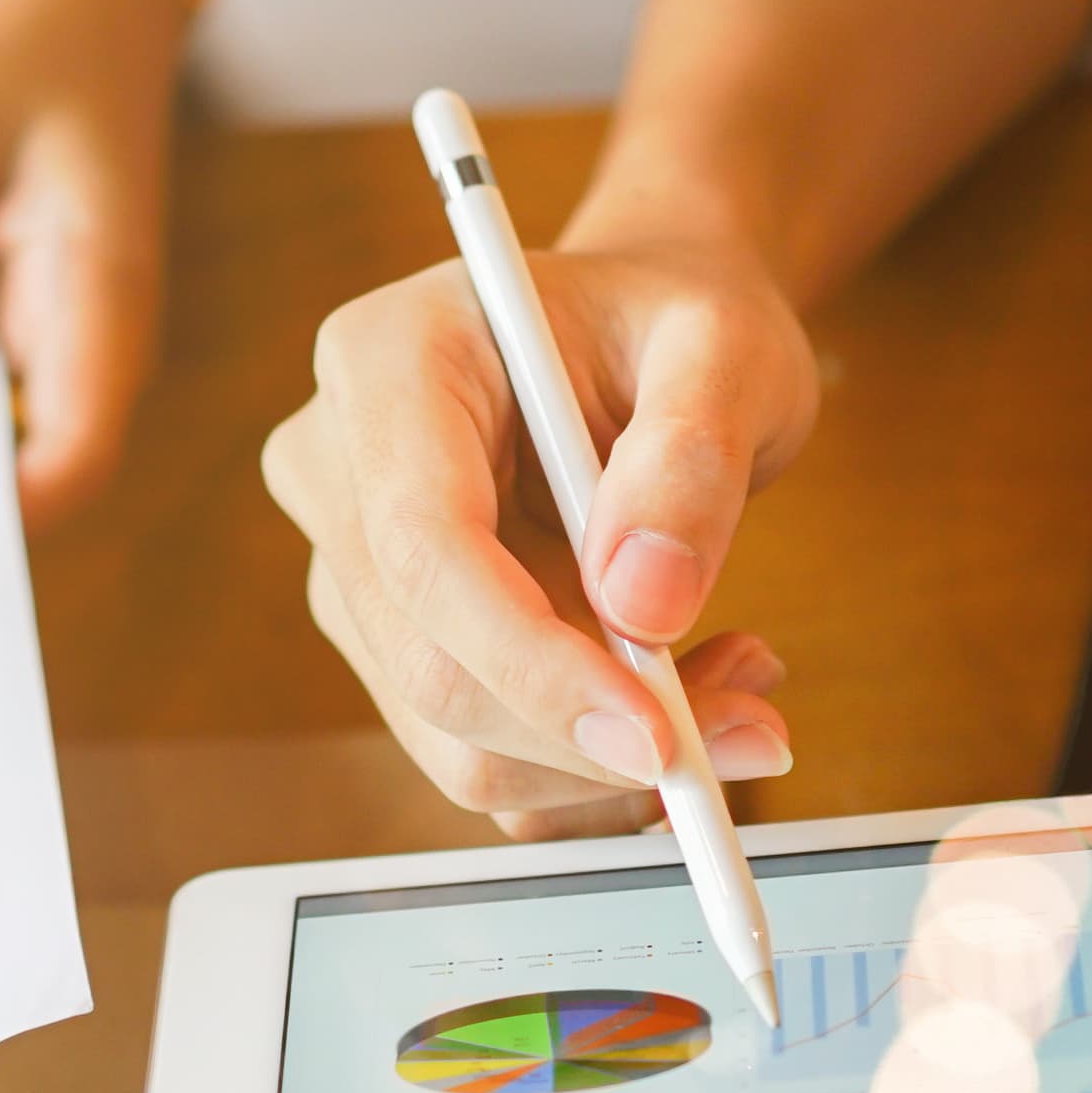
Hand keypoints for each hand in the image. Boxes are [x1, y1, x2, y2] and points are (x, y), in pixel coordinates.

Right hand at [261, 226, 816, 838]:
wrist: (650, 345)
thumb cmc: (677, 325)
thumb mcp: (726, 349)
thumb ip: (692, 457)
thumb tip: (644, 604)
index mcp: (386, 360)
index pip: (423, 548)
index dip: (531, 661)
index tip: (658, 734)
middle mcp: (338, 469)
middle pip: (430, 669)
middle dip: (594, 735)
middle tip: (753, 729)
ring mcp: (354, 569)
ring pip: (457, 740)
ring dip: (607, 759)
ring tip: (738, 685)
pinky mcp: (394, 646)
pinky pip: (485, 759)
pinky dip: (592, 767)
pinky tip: (681, 697)